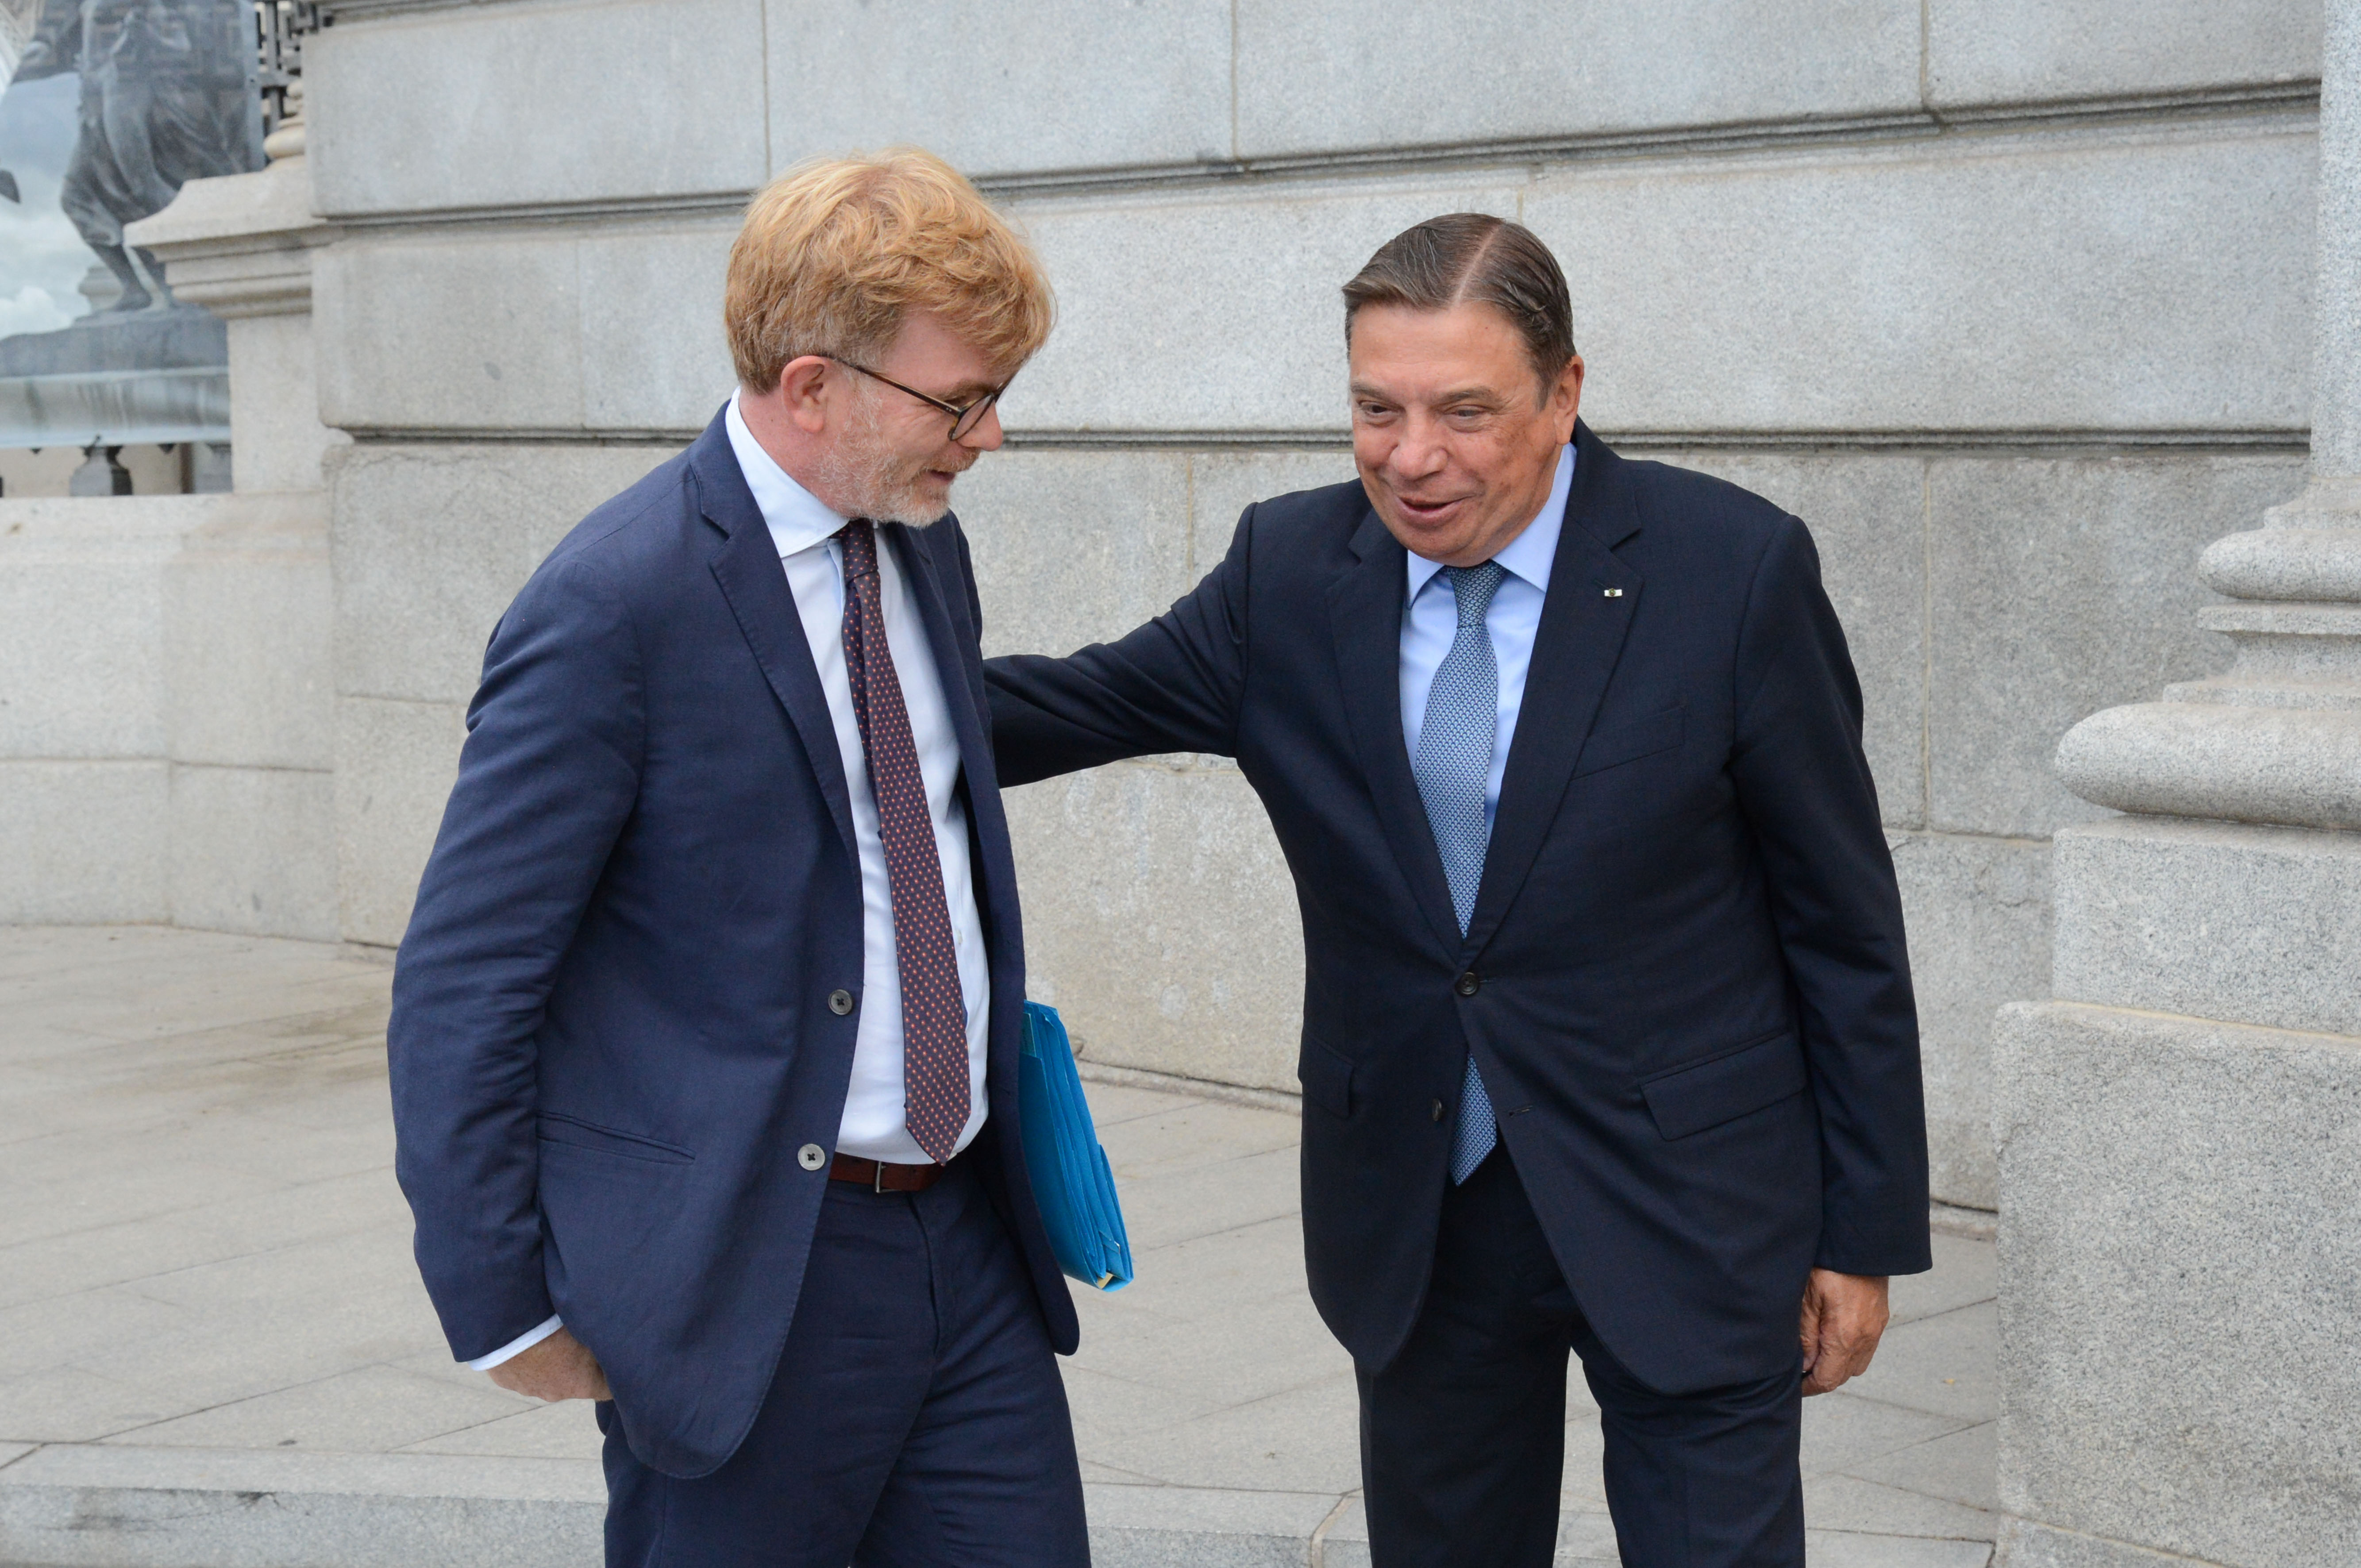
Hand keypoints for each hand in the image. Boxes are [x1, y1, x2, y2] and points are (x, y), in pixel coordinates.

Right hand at [485, 1327, 610, 1401]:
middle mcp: (556, 1394)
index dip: (612, 1372)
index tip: (611, 1357)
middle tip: (575, 1337)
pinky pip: (522, 1370)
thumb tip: (615, 1339)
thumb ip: (603, 1340)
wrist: (506, 1323)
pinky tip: (526, 1339)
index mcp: (583, 1384)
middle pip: (576, 1381)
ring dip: (550, 1361)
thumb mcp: (590, 1327)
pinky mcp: (506, 1381)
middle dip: (578, 1364)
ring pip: (547, 1376)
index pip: (608, 1389)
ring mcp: (529, 1389)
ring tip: (547, 1335)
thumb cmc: (554, 1322)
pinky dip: (526, 1358)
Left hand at [1798, 1268, 1887, 1395]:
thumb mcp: (1807, 1299)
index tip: (1794, 1385)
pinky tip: (1833, 1342)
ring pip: (1856, 1366)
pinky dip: (1849, 1354)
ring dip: (1836, 1367)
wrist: (1861, 1245)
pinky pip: (1866, 1350)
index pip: (1828, 1379)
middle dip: (1821, 1379)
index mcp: (1845, 1337)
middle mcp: (1865, 1339)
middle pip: (1843, 1376)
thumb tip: (1805, 1366)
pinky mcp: (1880, 1321)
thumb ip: (1806, 1336)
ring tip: (1815, 1357)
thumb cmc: (1830, 1267)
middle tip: (1800, 1372)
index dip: (1809, 1387)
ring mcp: (1875, 1330)